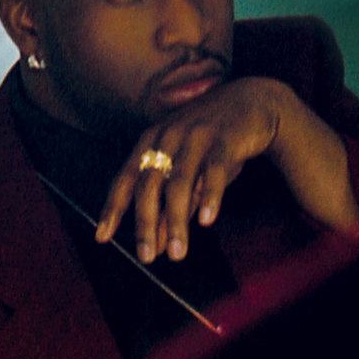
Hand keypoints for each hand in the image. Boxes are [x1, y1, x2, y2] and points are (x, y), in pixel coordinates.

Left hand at [95, 77, 358, 261]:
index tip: (103, 237)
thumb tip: (159, 244)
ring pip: (179, 182)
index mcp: (152, 140)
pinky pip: (214, 171)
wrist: (255, 101)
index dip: (114, 208)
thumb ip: (175, 203)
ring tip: (177, 252)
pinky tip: (206, 220)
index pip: (126, 177)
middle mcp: (169, 135)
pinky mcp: (225, 138)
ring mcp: (196, 135)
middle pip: (150, 184)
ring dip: (176, 220)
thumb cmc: (217, 140)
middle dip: (146, 223)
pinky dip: (209, 196)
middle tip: (147, 256)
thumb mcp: (192, 170)